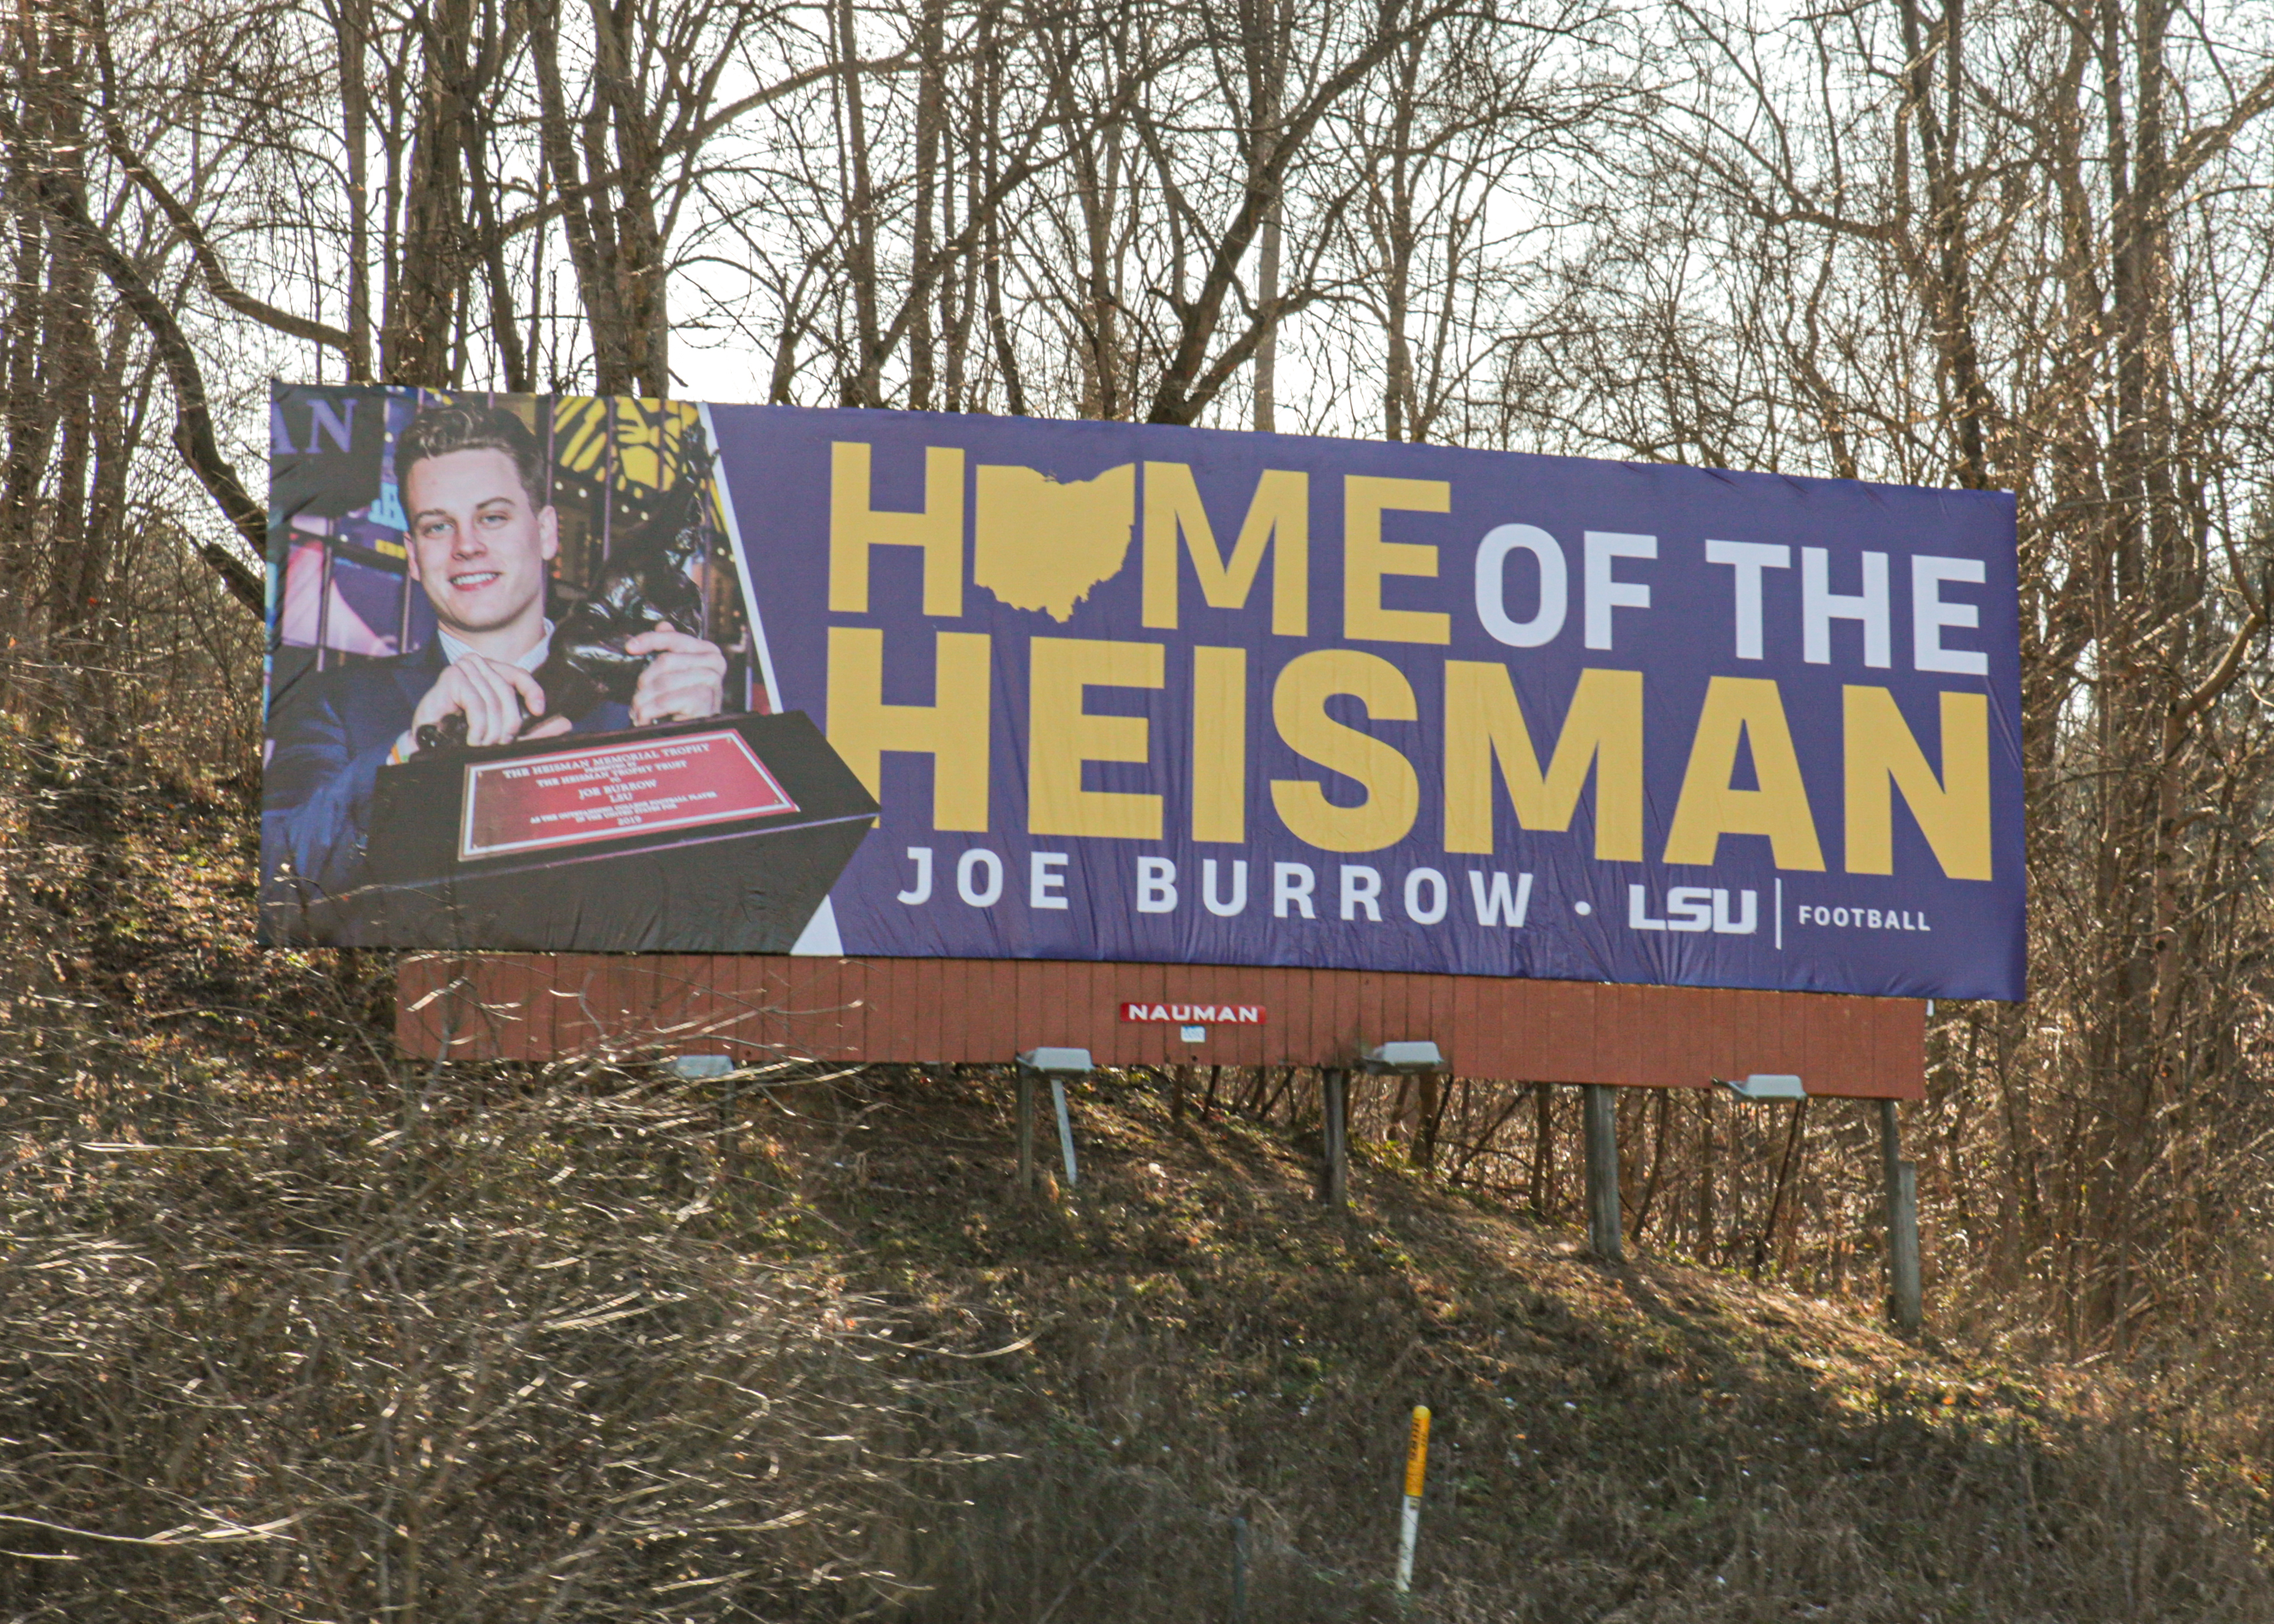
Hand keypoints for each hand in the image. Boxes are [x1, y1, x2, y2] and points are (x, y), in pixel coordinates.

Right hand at [410, 655, 547, 748]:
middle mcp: (477, 664)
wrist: (429, 741)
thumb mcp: (503, 729)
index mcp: (491, 670)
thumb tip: (565, 723)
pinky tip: (473, 738)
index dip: (532, 692)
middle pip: (507, 693)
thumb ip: (534, 728)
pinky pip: (478, 706)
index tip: (538, 711)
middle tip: (499, 742)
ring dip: (490, 730)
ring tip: (482, 743)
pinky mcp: (451, 678)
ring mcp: (463, 668)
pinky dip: (479, 728)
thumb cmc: (462, 731)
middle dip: (508, 724)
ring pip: (493, 702)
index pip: (519, 675)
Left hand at [625, 625, 726, 724]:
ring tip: (639, 711)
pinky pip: (666, 701)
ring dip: (644, 700)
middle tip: (638, 698)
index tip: (630, 647)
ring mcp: (712, 681)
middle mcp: (715, 663)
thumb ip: (674, 647)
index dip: (649, 640)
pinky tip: (646, 718)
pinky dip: (650, 711)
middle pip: (666, 661)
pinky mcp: (705, 701)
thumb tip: (663, 625)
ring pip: (663, 682)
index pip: (674, 639)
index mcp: (709, 650)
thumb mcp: (679, 671)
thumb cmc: (686, 701)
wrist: (697, 732)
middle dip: (645, 681)